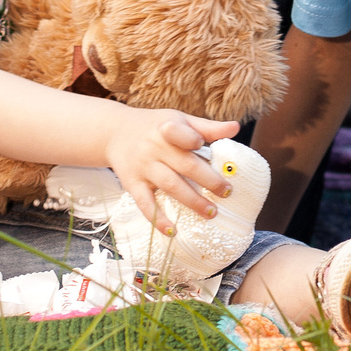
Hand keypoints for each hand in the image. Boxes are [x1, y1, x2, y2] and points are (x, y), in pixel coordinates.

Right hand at [104, 109, 239, 233]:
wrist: (114, 132)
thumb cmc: (155, 126)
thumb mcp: (178, 120)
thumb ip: (206, 127)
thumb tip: (236, 128)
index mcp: (167, 129)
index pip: (178, 132)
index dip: (190, 138)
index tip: (202, 145)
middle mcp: (154, 148)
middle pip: (184, 165)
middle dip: (207, 180)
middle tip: (226, 192)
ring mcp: (144, 168)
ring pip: (170, 186)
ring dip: (192, 201)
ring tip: (211, 213)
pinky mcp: (133, 184)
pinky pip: (145, 204)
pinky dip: (157, 219)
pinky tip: (173, 231)